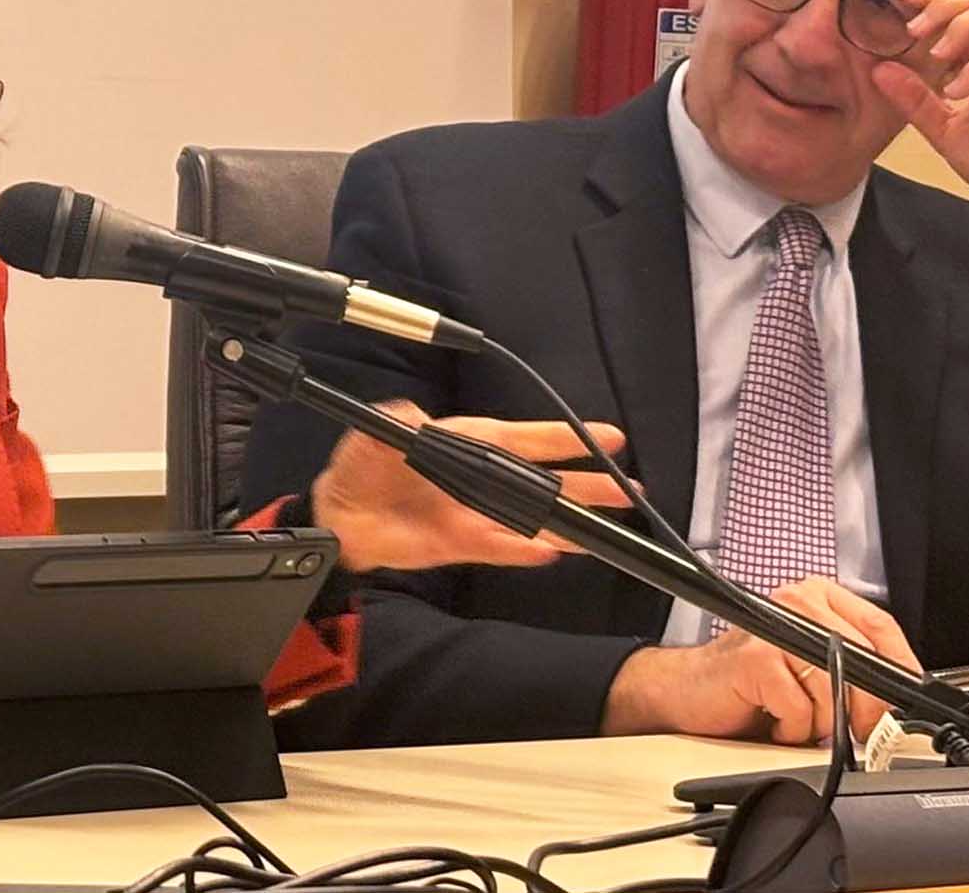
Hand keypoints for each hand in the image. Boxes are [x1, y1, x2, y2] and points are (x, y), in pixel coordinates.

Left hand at [311, 402, 633, 571]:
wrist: (340, 517)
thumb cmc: (361, 468)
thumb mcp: (372, 434)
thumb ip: (395, 421)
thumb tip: (414, 416)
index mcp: (465, 442)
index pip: (523, 439)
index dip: (562, 439)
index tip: (607, 439)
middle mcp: (478, 478)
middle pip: (542, 482)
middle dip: (585, 486)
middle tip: (628, 491)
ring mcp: (474, 513)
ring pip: (532, 518)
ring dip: (568, 523)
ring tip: (607, 531)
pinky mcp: (461, 544)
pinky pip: (500, 549)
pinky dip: (523, 551)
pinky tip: (553, 552)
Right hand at [601, 578, 918, 744]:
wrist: (691, 692)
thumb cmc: (753, 684)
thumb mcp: (813, 670)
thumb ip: (855, 670)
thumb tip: (901, 697)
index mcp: (818, 598)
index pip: (880, 624)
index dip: (902, 666)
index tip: (909, 699)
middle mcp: (797, 602)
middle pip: (863, 659)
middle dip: (865, 708)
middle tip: (854, 730)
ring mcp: (774, 627)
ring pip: (833, 688)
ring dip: (819, 722)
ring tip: (795, 717)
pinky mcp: (754, 658)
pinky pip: (799, 708)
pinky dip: (791, 727)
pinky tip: (772, 718)